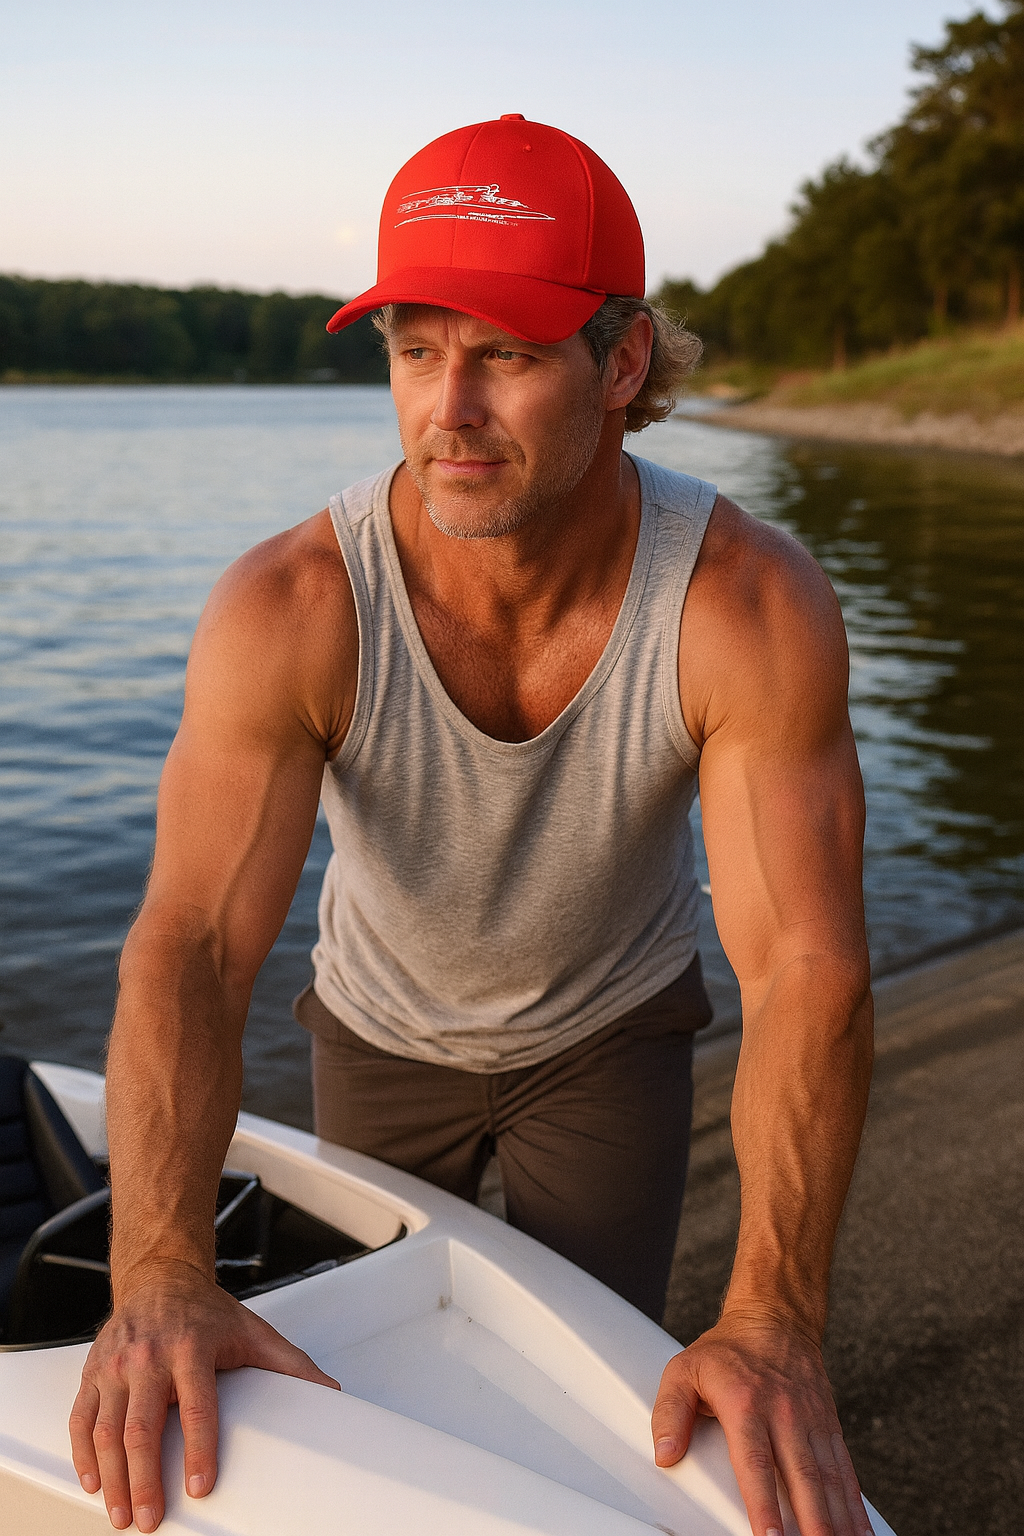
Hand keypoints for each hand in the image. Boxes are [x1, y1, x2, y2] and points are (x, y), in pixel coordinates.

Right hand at [69, 1260, 339, 1531]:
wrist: (160, 1277)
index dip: (199, 1449)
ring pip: (106, 1430)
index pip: (197, 1406)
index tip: (201, 1486)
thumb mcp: (253, 1331)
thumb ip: (291, 1365)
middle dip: (144, 1480)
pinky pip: (80, 1419)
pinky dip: (83, 1456)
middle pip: (142, 1427)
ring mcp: (116, 1365)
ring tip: (122, 1514)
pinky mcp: (93, 1372)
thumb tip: (329, 1393)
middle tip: (150, 1518)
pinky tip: (95, 1483)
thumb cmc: (205, 1311)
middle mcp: (149, 1356)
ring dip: (112, 1478)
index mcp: (191, 1346)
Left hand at [651, 1312, 870, 1535]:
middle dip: (812, 1523)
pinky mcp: (829, 1425)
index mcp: (746, 1404)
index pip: (754, 1463)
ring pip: (829, 1478)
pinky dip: (855, 1504)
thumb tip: (665, 1453)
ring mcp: (811, 1420)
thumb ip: (670, 1412)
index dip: (763, 1504)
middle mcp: (784, 1413)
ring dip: (839, 1520)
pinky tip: (860, 1532)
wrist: (775, 1319)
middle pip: (801, 1477)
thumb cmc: (727, 1351)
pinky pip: (845, 1469)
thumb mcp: (685, 1370)